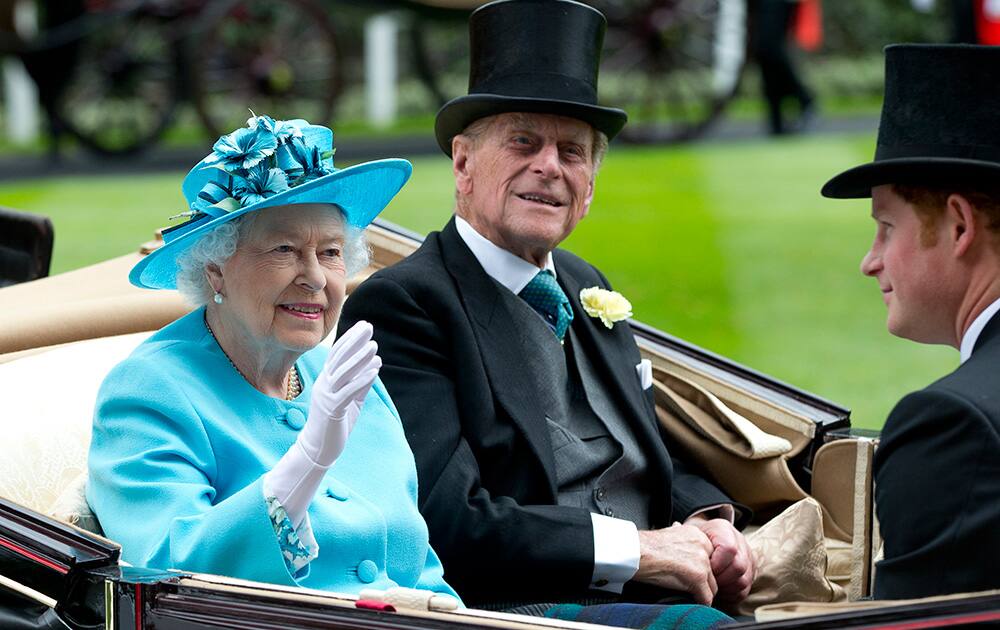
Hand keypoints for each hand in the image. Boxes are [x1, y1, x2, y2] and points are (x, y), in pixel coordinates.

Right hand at [299, 320, 380, 466]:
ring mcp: (326, 396)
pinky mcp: (332, 409)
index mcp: (326, 380)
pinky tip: (374, 369)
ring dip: (359, 358)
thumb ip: (360, 384)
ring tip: (374, 345)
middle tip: (368, 327)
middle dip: (354, 341)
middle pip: (339, 358)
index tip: (363, 326)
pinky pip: (348, 391)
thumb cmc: (334, 424)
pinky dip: (361, 379)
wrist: (318, 449)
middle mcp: (324, 384)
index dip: (350, 339)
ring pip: (343, 372)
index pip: (337, 354)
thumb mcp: (351, 400)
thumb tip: (374, 366)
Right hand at [634, 524, 716, 604]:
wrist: (636, 551)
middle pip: (713, 572)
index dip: (702, 569)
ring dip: (702, 593)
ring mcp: (702, 562)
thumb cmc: (645, 545)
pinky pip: (706, 598)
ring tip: (689, 596)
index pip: (711, 557)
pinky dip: (700, 603)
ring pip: (712, 586)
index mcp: (697, 534)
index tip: (692, 575)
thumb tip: (677, 528)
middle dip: (703, 582)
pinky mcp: (697, 577)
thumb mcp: (667, 532)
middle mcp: (703, 546)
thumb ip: (678, 533)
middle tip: (691, 588)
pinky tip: (691, 602)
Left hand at [685, 516, 754, 604]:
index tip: (703, 570)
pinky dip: (731, 594)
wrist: (705, 539)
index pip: (729, 549)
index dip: (715, 564)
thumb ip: (685, 537)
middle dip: (720, 579)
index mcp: (724, 529)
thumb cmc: (694, 540)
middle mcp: (740, 542)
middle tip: (707, 582)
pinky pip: (745, 590)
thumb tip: (675, 530)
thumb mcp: (690, 534)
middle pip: (739, 567)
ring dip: (726, 588)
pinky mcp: (751, 572)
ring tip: (711, 587)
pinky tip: (719, 591)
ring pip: (744, 580)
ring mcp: (748, 557)